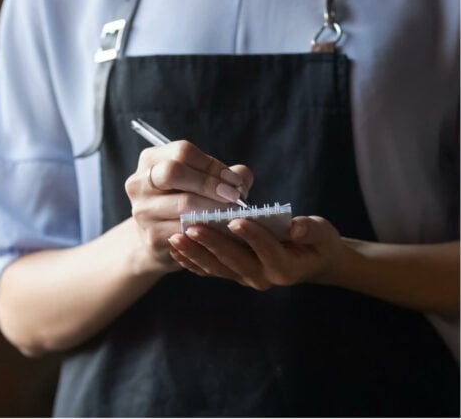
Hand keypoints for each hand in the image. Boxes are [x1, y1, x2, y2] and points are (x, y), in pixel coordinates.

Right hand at [125, 140, 252, 268]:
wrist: (159, 239)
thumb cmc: (185, 201)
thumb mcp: (200, 180)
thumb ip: (224, 174)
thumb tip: (241, 179)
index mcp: (151, 159)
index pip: (183, 152)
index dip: (212, 165)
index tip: (234, 180)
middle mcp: (139, 182)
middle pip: (174, 172)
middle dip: (210, 183)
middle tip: (234, 196)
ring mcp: (142, 210)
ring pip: (183, 204)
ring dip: (214, 208)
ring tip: (233, 212)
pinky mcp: (151, 236)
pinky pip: (186, 229)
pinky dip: (208, 229)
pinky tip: (221, 229)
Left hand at [167, 216, 349, 289]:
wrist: (310, 261)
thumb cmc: (317, 243)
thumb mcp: (322, 235)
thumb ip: (311, 231)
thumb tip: (296, 226)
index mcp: (285, 267)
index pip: (267, 251)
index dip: (252, 236)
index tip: (235, 220)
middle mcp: (263, 277)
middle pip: (234, 261)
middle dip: (212, 244)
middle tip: (192, 227)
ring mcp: (245, 277)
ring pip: (217, 267)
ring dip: (195, 253)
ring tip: (176, 237)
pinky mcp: (234, 274)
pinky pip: (210, 270)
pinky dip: (192, 261)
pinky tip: (176, 248)